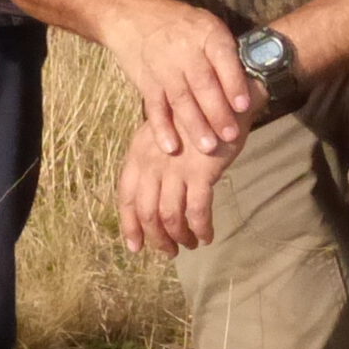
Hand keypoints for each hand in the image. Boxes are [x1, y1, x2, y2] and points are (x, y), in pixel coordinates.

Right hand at [96, 0, 250, 158]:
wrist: (135, 16)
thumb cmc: (182, 26)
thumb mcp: (208, 27)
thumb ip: (226, 56)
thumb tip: (254, 86)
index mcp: (207, 33)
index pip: (223, 58)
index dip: (233, 82)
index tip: (243, 106)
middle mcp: (185, 49)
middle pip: (202, 83)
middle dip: (217, 111)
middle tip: (230, 135)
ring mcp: (163, 66)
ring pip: (181, 98)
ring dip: (194, 124)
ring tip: (208, 146)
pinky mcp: (146, 81)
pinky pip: (155, 107)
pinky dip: (162, 128)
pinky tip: (171, 147)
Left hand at [119, 118, 240, 254]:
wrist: (222, 97)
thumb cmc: (194, 118)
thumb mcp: (163, 135)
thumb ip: (153, 162)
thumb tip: (152, 198)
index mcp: (138, 153)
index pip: (126, 196)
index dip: (130, 225)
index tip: (136, 246)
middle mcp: (152, 162)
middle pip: (146, 212)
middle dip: (156, 238)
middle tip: (169, 251)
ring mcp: (175, 168)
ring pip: (169, 217)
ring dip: (178, 237)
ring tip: (190, 244)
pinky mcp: (200, 172)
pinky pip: (196, 212)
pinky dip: (200, 229)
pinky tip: (207, 235)